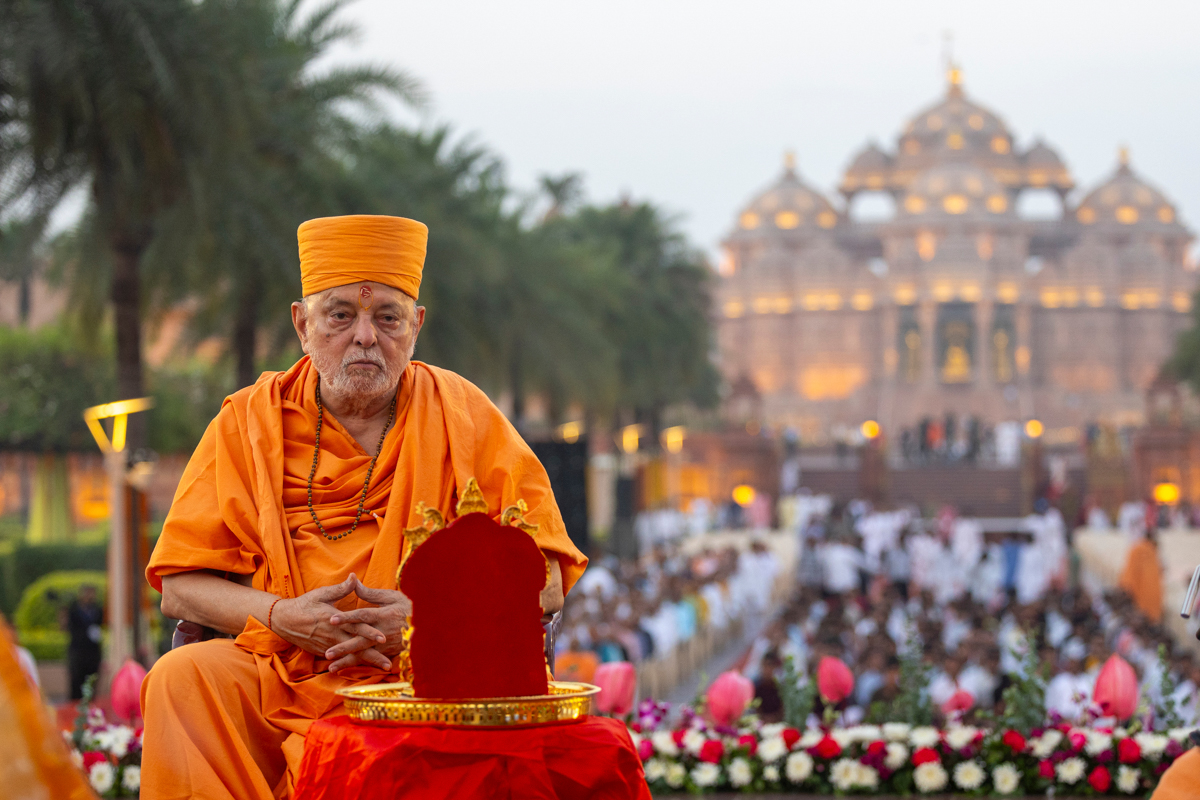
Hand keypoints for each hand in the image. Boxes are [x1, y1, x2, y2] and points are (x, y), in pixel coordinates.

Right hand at [270, 573, 390, 670]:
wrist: (284, 620)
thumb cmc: (304, 604)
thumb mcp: (321, 594)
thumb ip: (341, 589)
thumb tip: (354, 577)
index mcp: (334, 620)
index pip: (356, 627)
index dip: (370, 633)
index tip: (384, 638)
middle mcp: (332, 635)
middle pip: (357, 647)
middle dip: (374, 655)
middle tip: (390, 663)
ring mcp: (328, 646)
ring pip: (351, 656)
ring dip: (368, 662)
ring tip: (384, 668)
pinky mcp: (323, 652)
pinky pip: (341, 660)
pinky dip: (354, 664)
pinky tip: (367, 668)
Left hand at [324, 578, 411, 671]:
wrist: (430, 625)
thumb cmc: (409, 607)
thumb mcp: (392, 597)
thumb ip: (371, 593)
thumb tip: (354, 582)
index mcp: (384, 615)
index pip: (362, 616)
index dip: (347, 617)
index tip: (332, 619)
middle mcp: (384, 632)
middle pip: (361, 641)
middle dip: (344, 648)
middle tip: (327, 653)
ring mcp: (387, 645)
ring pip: (364, 654)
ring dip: (348, 661)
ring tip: (332, 668)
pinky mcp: (389, 653)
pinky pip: (371, 661)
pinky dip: (358, 667)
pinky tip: (346, 671)